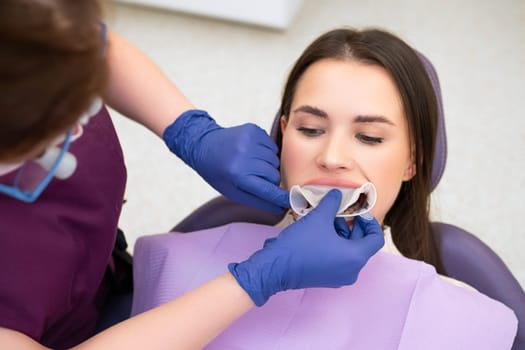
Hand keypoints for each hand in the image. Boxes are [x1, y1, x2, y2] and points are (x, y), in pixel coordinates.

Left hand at [163, 110, 288, 212]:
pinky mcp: (253, 130)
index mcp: (238, 176)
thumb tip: (281, 208)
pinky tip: (252, 153)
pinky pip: (272, 147)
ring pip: (275, 161)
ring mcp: (249, 141)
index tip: (294, 201)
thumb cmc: (218, 172)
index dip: (282, 197)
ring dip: (267, 165)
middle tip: (255, 177)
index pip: (269, 190)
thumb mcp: (233, 192)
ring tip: (251, 164)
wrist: (204, 144)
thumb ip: (258, 201)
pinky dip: (266, 152)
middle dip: (269, 179)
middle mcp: (245, 157)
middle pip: (275, 175)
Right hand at [228, 189, 384, 305]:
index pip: (376, 238)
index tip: (358, 212)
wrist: (275, 267)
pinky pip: (339, 259)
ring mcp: (339, 277)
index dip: (369, 221)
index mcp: (355, 257)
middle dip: (352, 225)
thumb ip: (332, 203)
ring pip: (349, 251)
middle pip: (362, 244)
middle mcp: (351, 270)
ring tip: (325, 220)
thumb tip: (337, 194)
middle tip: (340, 212)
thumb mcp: (319, 218)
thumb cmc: (299, 246)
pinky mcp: (328, 278)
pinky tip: (319, 232)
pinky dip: (334, 244)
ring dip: (341, 233)